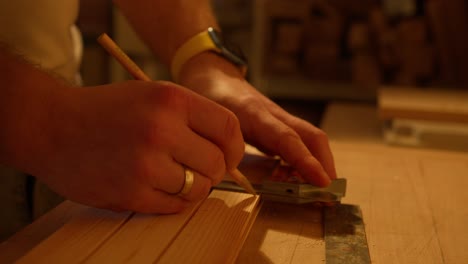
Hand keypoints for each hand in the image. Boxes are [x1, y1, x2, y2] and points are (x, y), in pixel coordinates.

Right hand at [31, 80, 243, 212]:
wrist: (52, 126)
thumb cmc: (107, 110)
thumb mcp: (153, 95)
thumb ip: (193, 119)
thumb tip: (229, 154)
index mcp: (172, 99)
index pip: (229, 128)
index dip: (235, 148)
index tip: (229, 157)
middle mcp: (162, 130)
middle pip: (217, 164)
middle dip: (212, 170)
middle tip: (194, 167)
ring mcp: (146, 164)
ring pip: (198, 188)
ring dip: (191, 186)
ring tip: (169, 175)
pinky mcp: (131, 193)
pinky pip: (174, 206)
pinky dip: (171, 200)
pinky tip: (154, 185)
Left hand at [179, 53, 336, 186]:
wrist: (214, 75)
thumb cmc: (211, 97)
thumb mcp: (210, 120)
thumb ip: (222, 144)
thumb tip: (232, 174)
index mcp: (256, 114)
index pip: (289, 139)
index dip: (306, 162)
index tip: (323, 182)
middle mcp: (274, 115)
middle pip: (312, 137)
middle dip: (325, 165)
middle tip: (329, 194)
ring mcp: (279, 119)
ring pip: (309, 140)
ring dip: (316, 165)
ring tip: (312, 191)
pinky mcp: (277, 124)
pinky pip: (298, 142)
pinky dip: (303, 162)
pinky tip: (294, 178)